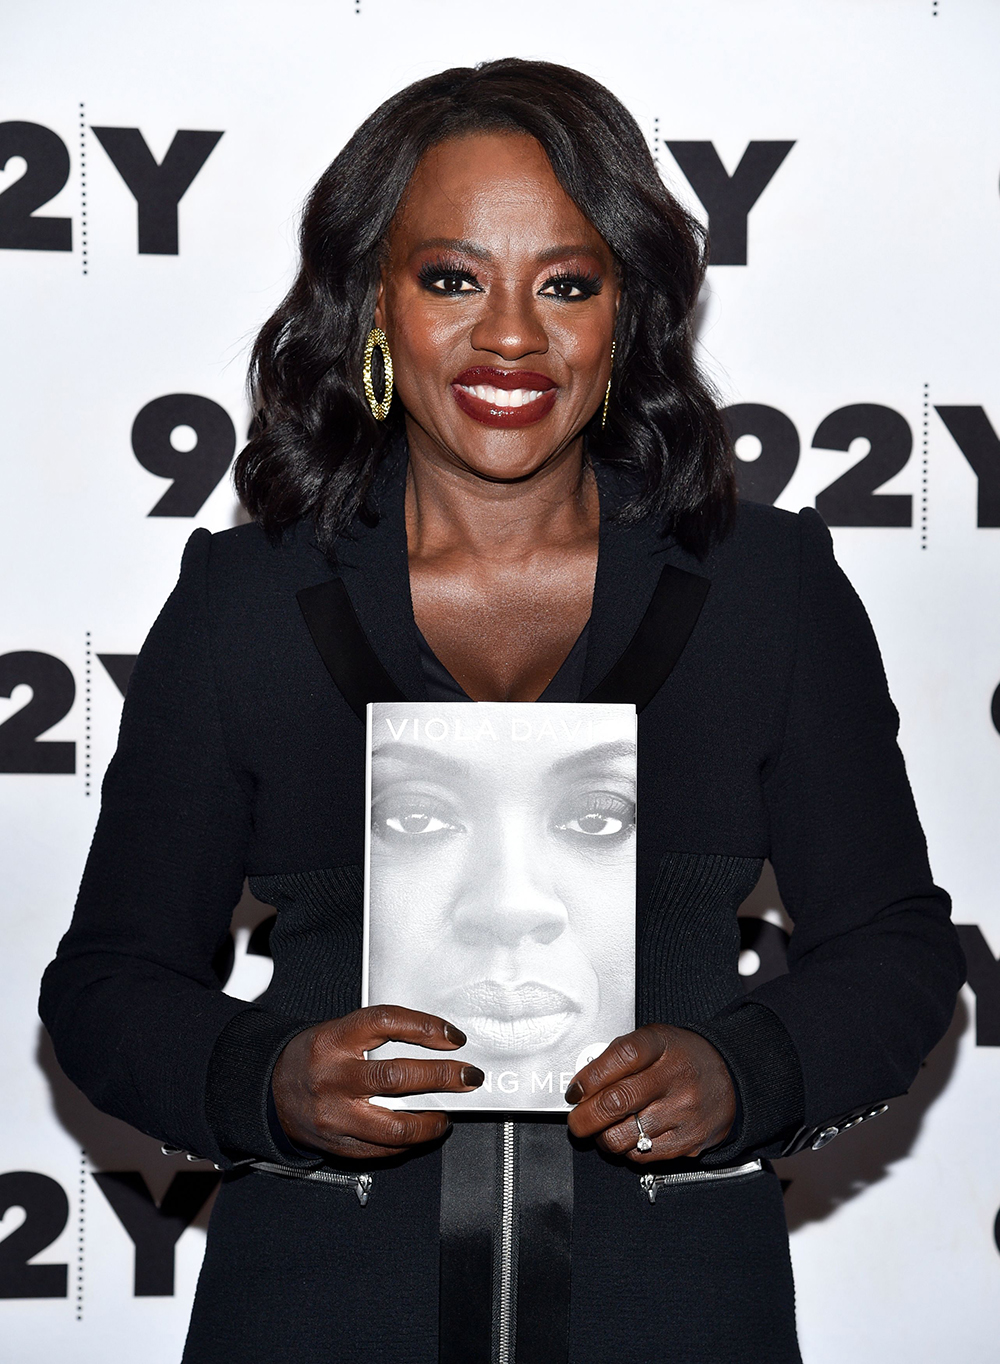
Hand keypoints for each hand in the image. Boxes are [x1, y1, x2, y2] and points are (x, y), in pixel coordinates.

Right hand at [271, 1005, 483, 1160]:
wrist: (270, 1091)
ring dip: (431, 1122)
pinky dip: (408, 1143)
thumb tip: (434, 1039)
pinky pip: (383, 1151)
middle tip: (468, 1076)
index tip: (453, 1036)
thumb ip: (378, 1035)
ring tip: (447, 1114)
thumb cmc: (312, 1057)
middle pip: (397, 1077)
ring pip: (395, 1126)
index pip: (386, 1023)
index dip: (426, 1027)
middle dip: (442, 1077)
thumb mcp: (338, 1031)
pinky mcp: (338, 1145)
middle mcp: (334, 1077)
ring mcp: (335, 1115)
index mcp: (334, 1040)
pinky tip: (421, 1132)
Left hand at [565, 1025, 734, 1161]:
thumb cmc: (682, 1057)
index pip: (620, 1058)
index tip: (575, 1090)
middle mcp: (674, 1079)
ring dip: (602, 1137)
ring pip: (622, 1137)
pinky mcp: (688, 1142)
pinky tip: (628, 1137)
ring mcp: (683, 1112)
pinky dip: (625, 1150)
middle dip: (584, 1117)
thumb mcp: (653, 1039)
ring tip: (602, 1129)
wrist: (729, 1077)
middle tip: (577, 1120)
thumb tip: (583, 1084)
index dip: (589, 1077)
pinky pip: (641, 1156)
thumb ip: (618, 1056)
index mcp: (661, 1045)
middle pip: (616, 1102)